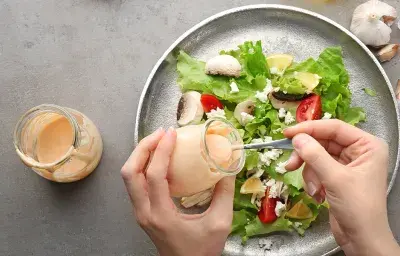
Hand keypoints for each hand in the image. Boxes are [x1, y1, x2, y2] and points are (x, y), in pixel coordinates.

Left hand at [121, 127, 234, 255]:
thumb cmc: (202, 251)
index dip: (161, 151)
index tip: (171, 134)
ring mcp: (140, 212)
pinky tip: (159, 159)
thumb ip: (225, 194)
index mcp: (162, 215)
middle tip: (161, 134)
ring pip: (128, 177)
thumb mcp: (220, 223)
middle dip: (143, 148)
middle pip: (130, 173)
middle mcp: (144, 212)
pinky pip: (135, 183)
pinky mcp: (143, 212)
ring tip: (159, 141)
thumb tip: (228, 167)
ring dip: (141, 155)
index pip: (154, 176)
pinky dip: (143, 166)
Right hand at [284, 120, 399, 255]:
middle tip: (290, 164)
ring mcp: (347, 164)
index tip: (287, 133)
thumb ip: (315, 155)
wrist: (362, 239)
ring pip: (316, 157)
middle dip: (306, 156)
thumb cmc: (357, 207)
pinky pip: (317, 169)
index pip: (334, 128)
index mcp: (367, 145)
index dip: (309, 129)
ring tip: (314, 189)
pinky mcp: (336, 176)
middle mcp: (358, 151)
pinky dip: (313, 181)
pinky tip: (318, 195)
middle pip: (323, 142)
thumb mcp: (335, 178)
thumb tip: (296, 137)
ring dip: (310, 173)